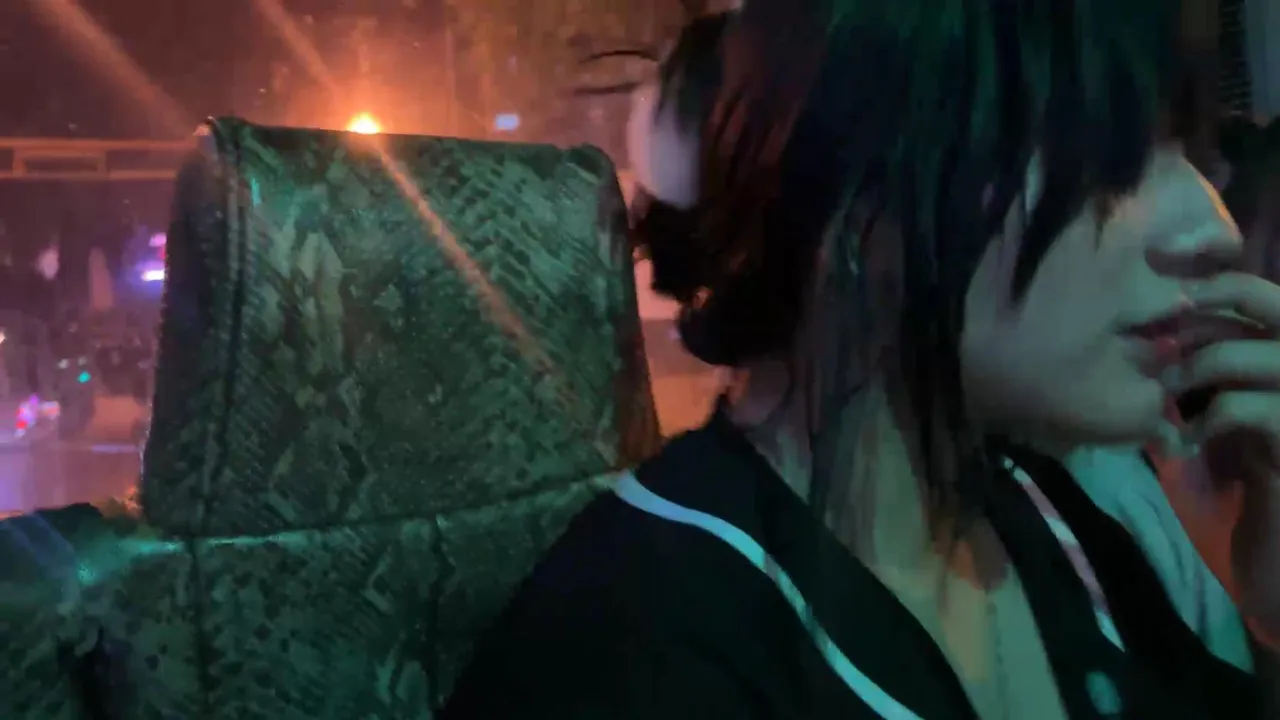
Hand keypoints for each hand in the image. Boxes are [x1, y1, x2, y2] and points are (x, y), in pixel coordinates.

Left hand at [1164, 272, 1279, 636]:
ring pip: (1242, 354)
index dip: (1206, 280)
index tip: (1155, 283)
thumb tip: (1159, 318)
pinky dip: (1201, 420)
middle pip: (1263, 299)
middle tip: (1157, 339)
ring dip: (1189, 371)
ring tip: (1164, 397)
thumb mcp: (1230, 398)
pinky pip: (1240, 406)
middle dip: (1199, 310)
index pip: (1255, 288)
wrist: (1278, 539)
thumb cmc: (1250, 464)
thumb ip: (1212, 357)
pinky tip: (1183, 442)